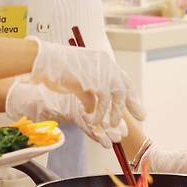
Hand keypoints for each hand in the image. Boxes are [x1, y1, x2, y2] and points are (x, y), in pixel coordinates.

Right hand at [26, 39, 144, 146]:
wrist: (45, 61)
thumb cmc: (56, 69)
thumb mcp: (78, 80)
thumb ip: (89, 91)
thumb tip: (93, 107)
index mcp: (102, 60)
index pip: (122, 77)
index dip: (130, 93)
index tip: (136, 107)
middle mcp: (106, 65)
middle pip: (125, 87)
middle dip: (133, 104)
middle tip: (141, 117)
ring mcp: (102, 72)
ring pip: (116, 97)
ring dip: (114, 114)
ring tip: (111, 126)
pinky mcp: (96, 82)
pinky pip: (102, 104)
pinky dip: (98, 115)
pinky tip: (91, 120)